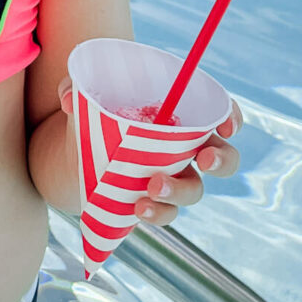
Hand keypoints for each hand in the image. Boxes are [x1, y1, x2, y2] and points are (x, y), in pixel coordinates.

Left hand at [58, 87, 242, 227]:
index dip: (231, 118)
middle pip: (223, 157)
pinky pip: (167, 213)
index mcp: (179, 113)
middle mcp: (184, 148)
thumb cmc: (92, 115)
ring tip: (153, 187)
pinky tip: (140, 209)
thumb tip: (69, 99)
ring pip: (194, 190)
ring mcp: (172, 178)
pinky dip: (158, 213)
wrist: (75, 156)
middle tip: (203, 160)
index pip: (220, 112)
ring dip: (179, 190)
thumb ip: (74, 89)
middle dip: (222, 161)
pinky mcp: (154, 202)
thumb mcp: (82, 96)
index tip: (225, 126)